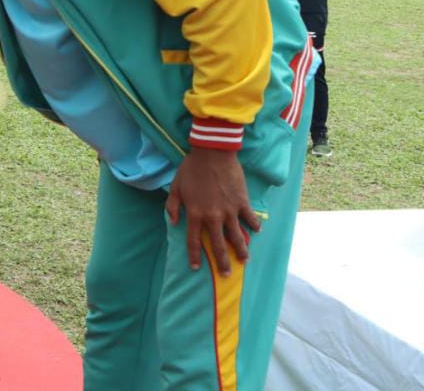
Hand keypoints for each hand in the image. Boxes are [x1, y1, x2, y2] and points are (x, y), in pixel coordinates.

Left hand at [165, 147, 260, 275]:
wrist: (212, 154)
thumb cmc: (191, 169)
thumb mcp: (175, 187)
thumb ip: (172, 207)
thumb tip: (172, 223)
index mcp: (195, 214)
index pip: (193, 241)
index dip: (194, 256)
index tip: (195, 268)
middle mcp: (213, 217)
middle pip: (219, 245)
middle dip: (222, 262)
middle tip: (226, 274)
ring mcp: (229, 211)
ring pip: (237, 237)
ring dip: (242, 250)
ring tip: (245, 260)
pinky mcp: (242, 202)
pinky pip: (250, 218)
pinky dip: (254, 225)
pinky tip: (257, 232)